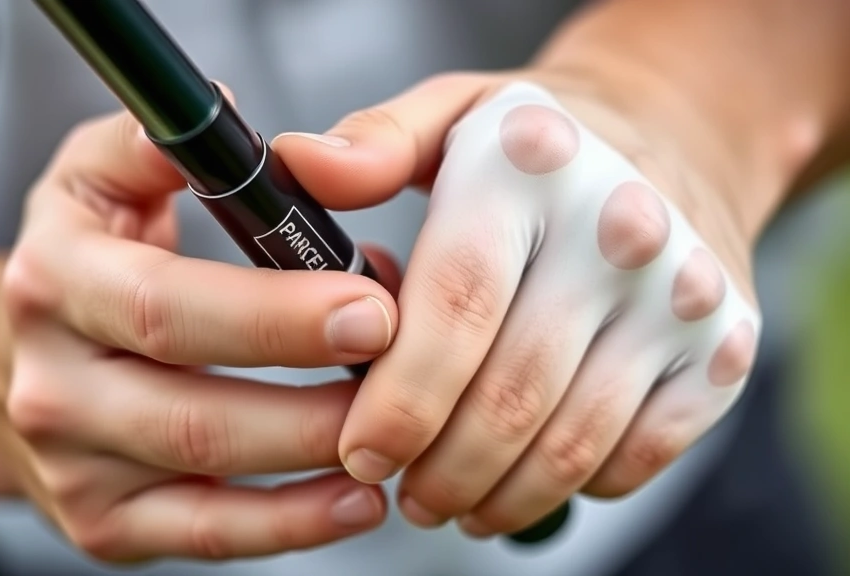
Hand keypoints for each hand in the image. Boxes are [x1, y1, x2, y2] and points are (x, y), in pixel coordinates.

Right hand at [0, 102, 401, 561]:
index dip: (273, 315)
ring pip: (210, 479)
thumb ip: (158, 145)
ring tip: (399, 427)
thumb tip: (230, 117)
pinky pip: (208, 536)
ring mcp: (75, 468)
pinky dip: (293, 524)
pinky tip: (358, 499)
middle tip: (403, 376)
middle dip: (313, 400)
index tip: (371, 306)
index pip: (165, 305)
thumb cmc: (88, 261)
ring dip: (319, 458)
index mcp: (54, 281)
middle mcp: (52, 384)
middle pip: (193, 413)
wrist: (12, 368)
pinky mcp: (105, 527)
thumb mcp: (98, 179)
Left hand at [271, 69, 761, 536]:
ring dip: (497, 496)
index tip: (360, 451)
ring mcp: (683, 295)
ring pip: (570, 442)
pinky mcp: (722, 349)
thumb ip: (371, 143)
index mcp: (532, 166)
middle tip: (401, 492)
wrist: (680, 133)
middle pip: (510, 394)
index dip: (398, 399)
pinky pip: (637, 454)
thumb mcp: (452, 114)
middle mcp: (621, 229)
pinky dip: (570, 489)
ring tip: (450, 503)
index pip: (455, 307)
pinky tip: (525, 484)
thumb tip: (297, 166)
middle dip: (440, 469)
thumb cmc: (540, 145)